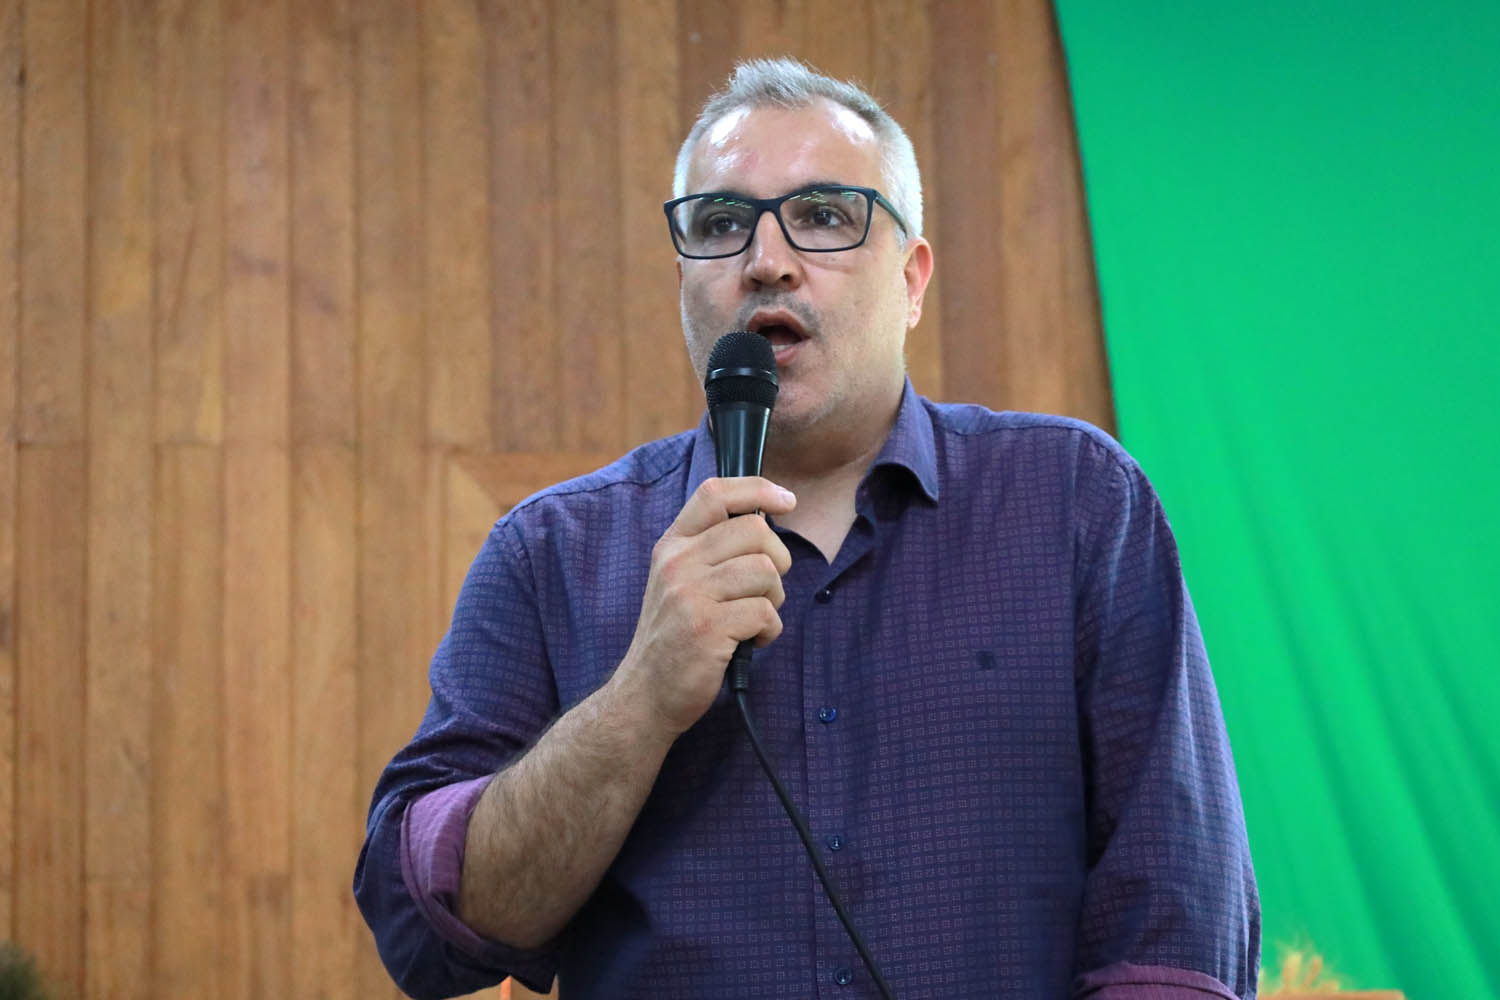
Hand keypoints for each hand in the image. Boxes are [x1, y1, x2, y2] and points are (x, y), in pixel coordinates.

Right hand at [612, 476, 795, 737]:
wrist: (644, 694)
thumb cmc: (674, 636)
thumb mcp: (677, 581)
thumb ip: (710, 550)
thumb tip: (764, 522)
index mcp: (672, 545)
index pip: (715, 493)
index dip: (758, 488)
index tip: (787, 501)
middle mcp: (677, 563)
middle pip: (754, 530)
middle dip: (777, 559)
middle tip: (767, 588)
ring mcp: (690, 595)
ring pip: (765, 570)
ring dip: (774, 598)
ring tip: (755, 618)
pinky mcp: (707, 629)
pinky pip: (765, 612)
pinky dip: (769, 630)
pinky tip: (751, 642)